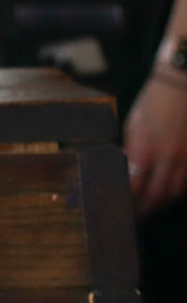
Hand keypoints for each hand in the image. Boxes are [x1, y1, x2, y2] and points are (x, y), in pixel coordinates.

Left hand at [126, 73, 186, 213]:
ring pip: (177, 191)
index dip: (129, 200)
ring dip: (163, 201)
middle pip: (159, 194)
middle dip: (147, 208)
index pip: (136, 185)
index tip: (122, 206)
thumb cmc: (153, 103)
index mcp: (146, 148)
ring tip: (152, 205)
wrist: (181, 87)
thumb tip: (127, 171)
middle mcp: (168, 157)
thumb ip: (132, 151)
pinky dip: (178, 190)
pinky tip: (169, 192)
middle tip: (137, 214)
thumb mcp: (133, 126)